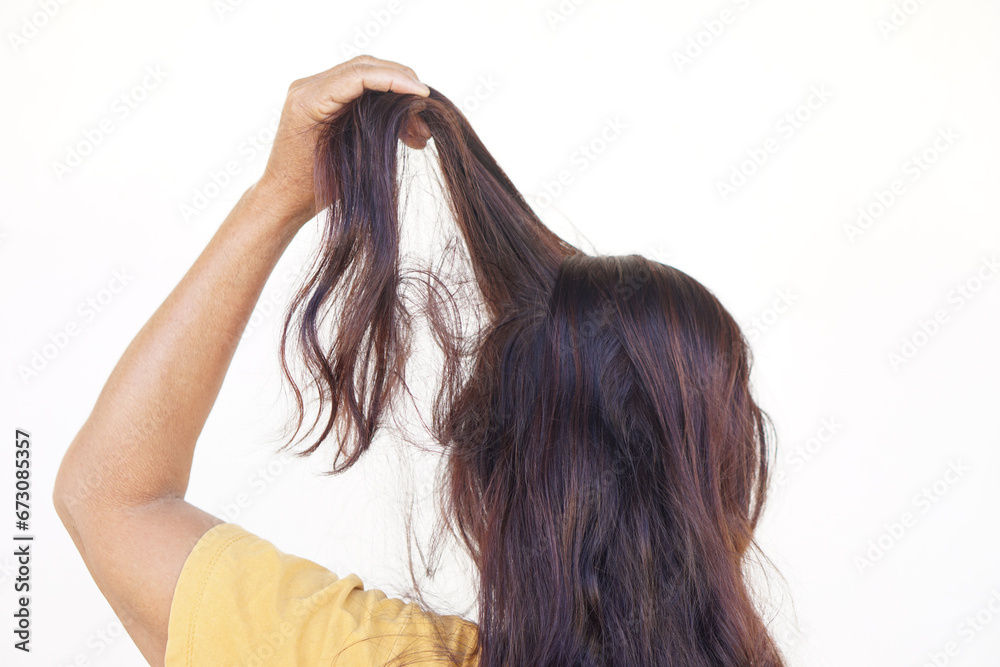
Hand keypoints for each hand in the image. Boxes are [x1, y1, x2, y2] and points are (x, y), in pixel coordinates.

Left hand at [253, 55, 431, 230]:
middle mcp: (308, 87)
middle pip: (365, 68)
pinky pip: (360, 93)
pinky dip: (386, 109)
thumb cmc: (310, 190)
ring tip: (421, 132)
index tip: (424, 94)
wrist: (284, 200)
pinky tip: (407, 134)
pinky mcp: (324, 101)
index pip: (359, 74)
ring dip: (397, 100)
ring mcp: (315, 92)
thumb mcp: (346, 162)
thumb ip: (375, 133)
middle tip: (426, 111)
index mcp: (309, 100)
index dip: (396, 79)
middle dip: (402, 85)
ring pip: (367, 78)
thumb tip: (412, 116)